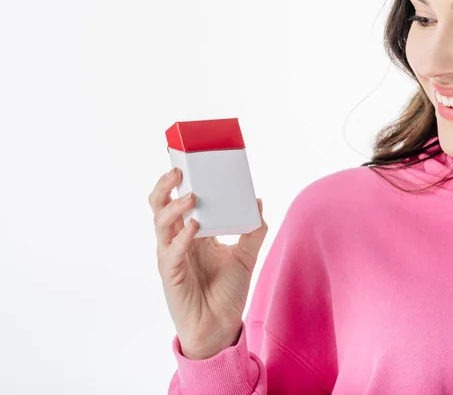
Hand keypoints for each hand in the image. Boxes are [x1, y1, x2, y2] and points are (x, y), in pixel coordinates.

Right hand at [148, 167, 267, 358]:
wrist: (221, 326)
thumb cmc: (228, 291)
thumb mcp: (246, 256)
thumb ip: (253, 230)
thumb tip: (258, 200)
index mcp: (193, 232)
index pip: (180, 200)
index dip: (179, 182)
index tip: (186, 160)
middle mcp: (179, 240)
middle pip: (161, 206)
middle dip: (165, 187)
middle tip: (178, 170)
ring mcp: (172, 256)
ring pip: (160, 224)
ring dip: (174, 208)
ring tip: (192, 197)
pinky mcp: (170, 275)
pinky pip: (171, 252)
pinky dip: (181, 237)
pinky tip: (194, 227)